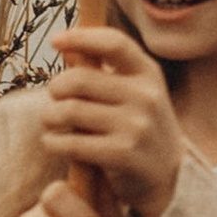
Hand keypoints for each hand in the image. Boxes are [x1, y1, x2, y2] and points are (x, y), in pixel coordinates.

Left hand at [41, 23, 182, 216]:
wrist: (167, 178)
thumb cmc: (138, 129)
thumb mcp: (133, 94)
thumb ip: (102, 72)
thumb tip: (65, 47)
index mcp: (148, 74)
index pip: (113, 43)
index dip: (80, 37)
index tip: (55, 40)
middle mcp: (146, 96)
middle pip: (79, 79)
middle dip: (55, 88)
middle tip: (52, 99)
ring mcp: (136, 126)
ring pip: (69, 111)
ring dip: (49, 117)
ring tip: (49, 123)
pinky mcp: (123, 155)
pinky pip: (71, 143)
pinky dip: (53, 143)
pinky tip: (53, 144)